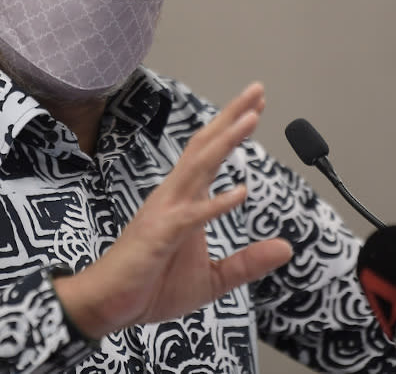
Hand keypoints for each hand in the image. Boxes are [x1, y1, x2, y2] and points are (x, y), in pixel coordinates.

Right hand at [53, 82, 292, 338]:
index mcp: (185, 200)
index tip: (256, 106)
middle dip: (232, 116)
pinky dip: (217, 204)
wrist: (108, 305)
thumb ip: (248, 262)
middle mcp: (174, 196)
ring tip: (251, 118)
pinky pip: (192, 216)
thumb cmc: (151, 285)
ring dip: (227, 141)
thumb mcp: (212, 279)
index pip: (210, 153)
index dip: (232, 128)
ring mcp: (165, 212)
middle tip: (257, 89)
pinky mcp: (160, 235)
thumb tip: (287, 248)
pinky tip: (241, 193)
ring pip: (199, 167)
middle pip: (205, 145)